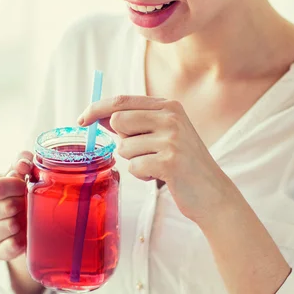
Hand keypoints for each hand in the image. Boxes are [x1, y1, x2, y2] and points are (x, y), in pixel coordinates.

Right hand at [0, 151, 32, 259]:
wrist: (18, 224)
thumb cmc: (15, 194)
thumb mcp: (16, 175)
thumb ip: (20, 163)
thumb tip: (23, 163)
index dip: (16, 186)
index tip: (23, 185)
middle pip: (6, 207)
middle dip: (22, 203)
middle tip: (25, 202)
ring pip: (9, 226)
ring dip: (23, 220)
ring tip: (24, 216)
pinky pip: (12, 246)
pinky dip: (22, 239)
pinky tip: (24, 233)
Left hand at [78, 96, 233, 227]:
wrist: (212, 193)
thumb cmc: (183, 164)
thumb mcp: (164, 134)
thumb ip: (136, 123)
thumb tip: (100, 116)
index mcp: (169, 106)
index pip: (121, 100)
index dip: (96, 109)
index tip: (81, 120)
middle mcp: (171, 117)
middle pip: (118, 121)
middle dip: (122, 141)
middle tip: (143, 152)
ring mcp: (172, 139)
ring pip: (124, 148)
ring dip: (135, 161)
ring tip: (157, 165)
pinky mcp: (169, 161)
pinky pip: (133, 167)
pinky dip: (142, 175)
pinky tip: (160, 176)